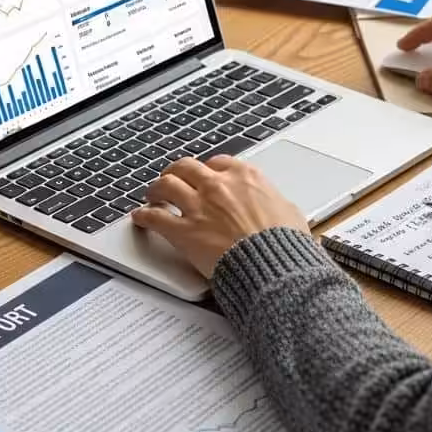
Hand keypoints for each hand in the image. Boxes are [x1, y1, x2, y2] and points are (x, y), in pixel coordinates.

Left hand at [131, 156, 308, 277]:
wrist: (274, 268)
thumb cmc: (285, 245)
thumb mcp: (291, 213)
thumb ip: (277, 203)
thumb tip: (279, 207)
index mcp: (246, 177)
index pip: (218, 163)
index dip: (207, 170)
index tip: (204, 176)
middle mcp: (218, 185)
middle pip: (186, 167)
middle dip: (176, 172)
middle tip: (171, 179)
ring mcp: (198, 206)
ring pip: (165, 185)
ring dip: (156, 189)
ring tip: (151, 195)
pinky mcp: (184, 231)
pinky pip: (155, 217)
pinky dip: (144, 216)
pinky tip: (140, 217)